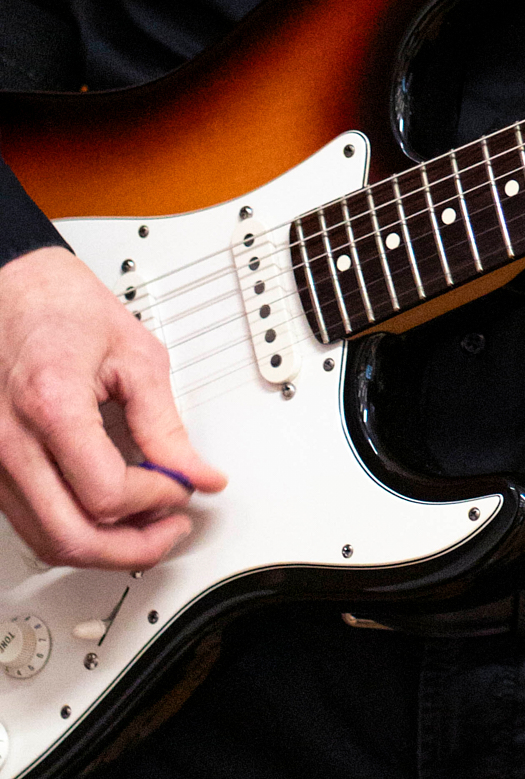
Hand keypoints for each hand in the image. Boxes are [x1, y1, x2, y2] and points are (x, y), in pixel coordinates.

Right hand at [0, 245, 224, 566]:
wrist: (11, 289)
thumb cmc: (60, 306)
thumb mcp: (133, 353)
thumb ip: (165, 422)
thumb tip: (195, 473)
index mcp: (50, 405)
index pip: (107, 492)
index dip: (157, 498)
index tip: (184, 485)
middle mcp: (11, 444)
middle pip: (70, 537)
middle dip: (132, 548)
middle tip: (172, 529)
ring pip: (46, 541)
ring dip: (104, 547)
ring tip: (147, 525)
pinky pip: (31, 521)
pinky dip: (74, 528)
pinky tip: (108, 512)